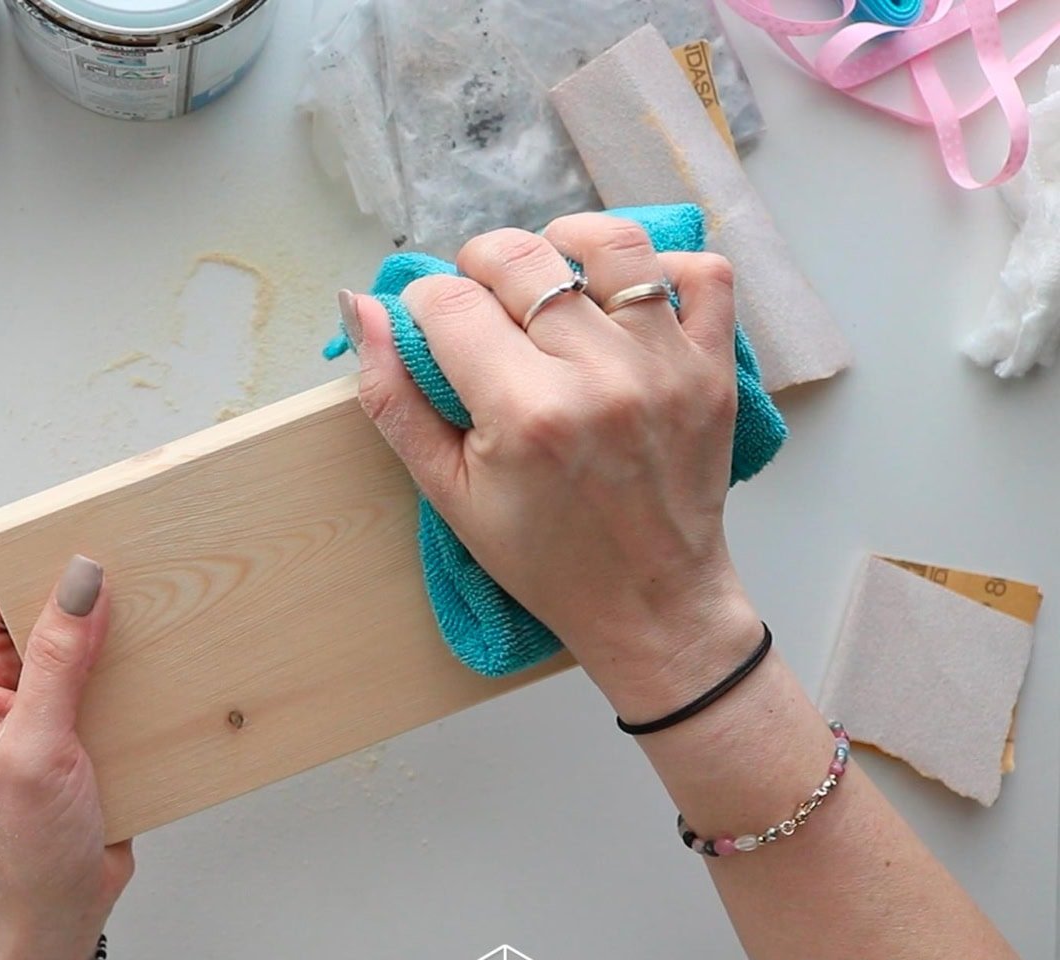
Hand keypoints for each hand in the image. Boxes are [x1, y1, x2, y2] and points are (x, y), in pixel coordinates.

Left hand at [0, 556, 132, 959]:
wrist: (55, 917)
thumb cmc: (20, 850)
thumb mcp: (35, 748)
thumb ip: (56, 661)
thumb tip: (80, 579)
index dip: (32, 550)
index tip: (84, 522)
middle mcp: (9, 682)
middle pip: (47, 602)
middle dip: (91, 580)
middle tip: (140, 551)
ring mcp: (54, 703)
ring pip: (92, 636)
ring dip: (126, 622)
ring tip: (168, 593)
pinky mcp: (94, 725)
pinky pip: (121, 674)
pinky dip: (148, 662)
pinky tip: (176, 651)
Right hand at [345, 214, 762, 710]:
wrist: (649, 602)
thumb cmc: (541, 556)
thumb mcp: (447, 491)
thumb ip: (394, 398)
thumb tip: (360, 307)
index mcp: (524, 413)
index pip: (448, 302)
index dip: (423, 304)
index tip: (430, 328)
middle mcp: (599, 377)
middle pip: (520, 258)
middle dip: (480, 265)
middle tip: (480, 304)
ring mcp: (666, 366)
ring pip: (611, 244)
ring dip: (563, 244)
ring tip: (548, 276)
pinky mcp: (713, 368)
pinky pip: (703, 273)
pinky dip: (662, 269)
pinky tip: (624, 299)